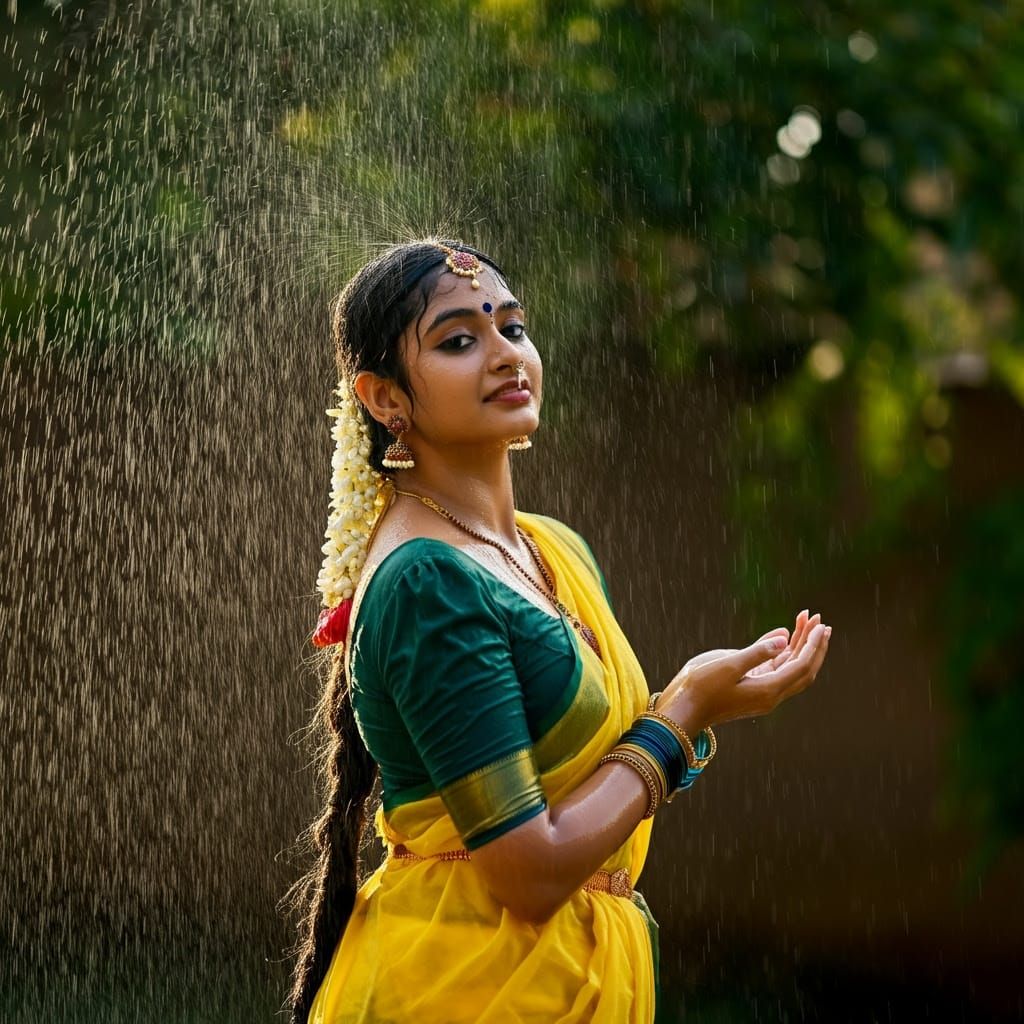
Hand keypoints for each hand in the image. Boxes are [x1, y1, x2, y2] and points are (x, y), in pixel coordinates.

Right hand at [657, 609, 831, 728]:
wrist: (681, 712)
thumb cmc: (700, 689)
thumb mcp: (727, 665)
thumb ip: (757, 651)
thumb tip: (784, 637)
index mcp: (768, 690)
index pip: (801, 665)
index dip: (813, 644)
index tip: (821, 624)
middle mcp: (769, 695)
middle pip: (802, 668)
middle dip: (812, 644)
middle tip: (819, 619)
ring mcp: (761, 693)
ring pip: (789, 668)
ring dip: (799, 646)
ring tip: (805, 622)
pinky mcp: (750, 689)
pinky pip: (773, 669)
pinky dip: (781, 652)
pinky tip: (784, 636)